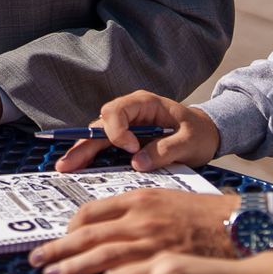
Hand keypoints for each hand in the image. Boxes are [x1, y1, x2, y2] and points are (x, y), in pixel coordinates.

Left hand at [30, 188, 238, 273]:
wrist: (242, 227)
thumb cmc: (204, 214)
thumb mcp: (165, 200)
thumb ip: (135, 212)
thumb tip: (105, 230)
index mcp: (138, 200)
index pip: (91, 214)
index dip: (70, 229)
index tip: (59, 240)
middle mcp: (140, 219)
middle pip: (88, 236)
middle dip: (59, 249)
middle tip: (37, 261)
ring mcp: (152, 244)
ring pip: (102, 258)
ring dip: (73, 269)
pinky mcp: (165, 266)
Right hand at [53, 89, 220, 172]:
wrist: (207, 135)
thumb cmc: (200, 133)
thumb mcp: (190, 141)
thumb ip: (166, 150)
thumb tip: (138, 163)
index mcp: (144, 103)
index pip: (116, 111)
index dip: (117, 131)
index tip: (131, 149)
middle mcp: (129, 112)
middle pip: (99, 125)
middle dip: (84, 144)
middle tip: (68, 164)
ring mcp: (125, 126)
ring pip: (96, 137)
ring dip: (82, 152)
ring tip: (65, 167)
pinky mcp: (124, 141)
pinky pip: (104, 148)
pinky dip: (91, 158)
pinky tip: (78, 170)